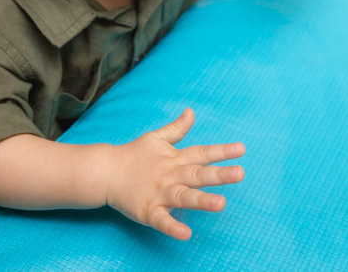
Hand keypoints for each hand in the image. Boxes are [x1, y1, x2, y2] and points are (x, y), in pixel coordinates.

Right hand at [104, 108, 244, 239]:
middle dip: (219, 175)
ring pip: (183, 197)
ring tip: (221, 204)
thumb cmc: (134, 155)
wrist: (105, 172)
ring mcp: (160, 193)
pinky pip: (161, 220)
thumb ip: (177, 129)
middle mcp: (171, 175)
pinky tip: (186, 234)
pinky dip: (172, 227)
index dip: (222, 151)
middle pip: (197, 174)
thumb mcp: (157, 139)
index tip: (242, 149)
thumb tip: (191, 111)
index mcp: (175, 159)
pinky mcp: (147, 210)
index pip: (202, 153)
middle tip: (240, 173)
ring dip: (202, 201)